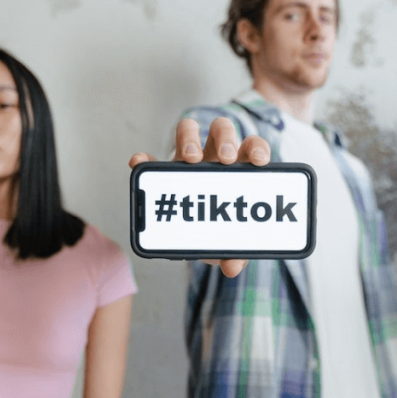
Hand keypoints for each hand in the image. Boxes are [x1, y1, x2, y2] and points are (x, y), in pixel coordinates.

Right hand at [129, 117, 270, 277]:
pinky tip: (138, 162)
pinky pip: (151, 159)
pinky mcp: (163, 170)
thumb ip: (236, 251)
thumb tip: (233, 267)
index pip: (252, 146)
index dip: (257, 148)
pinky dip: (144, 159)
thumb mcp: (230, 240)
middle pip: (222, 130)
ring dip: (190, 138)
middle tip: (226, 159)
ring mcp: (188, 159)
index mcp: (239, 167)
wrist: (197, 234)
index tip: (258, 161)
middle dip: (226, 139)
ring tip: (191, 159)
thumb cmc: (220, 228)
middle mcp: (215, 156)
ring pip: (189, 130)